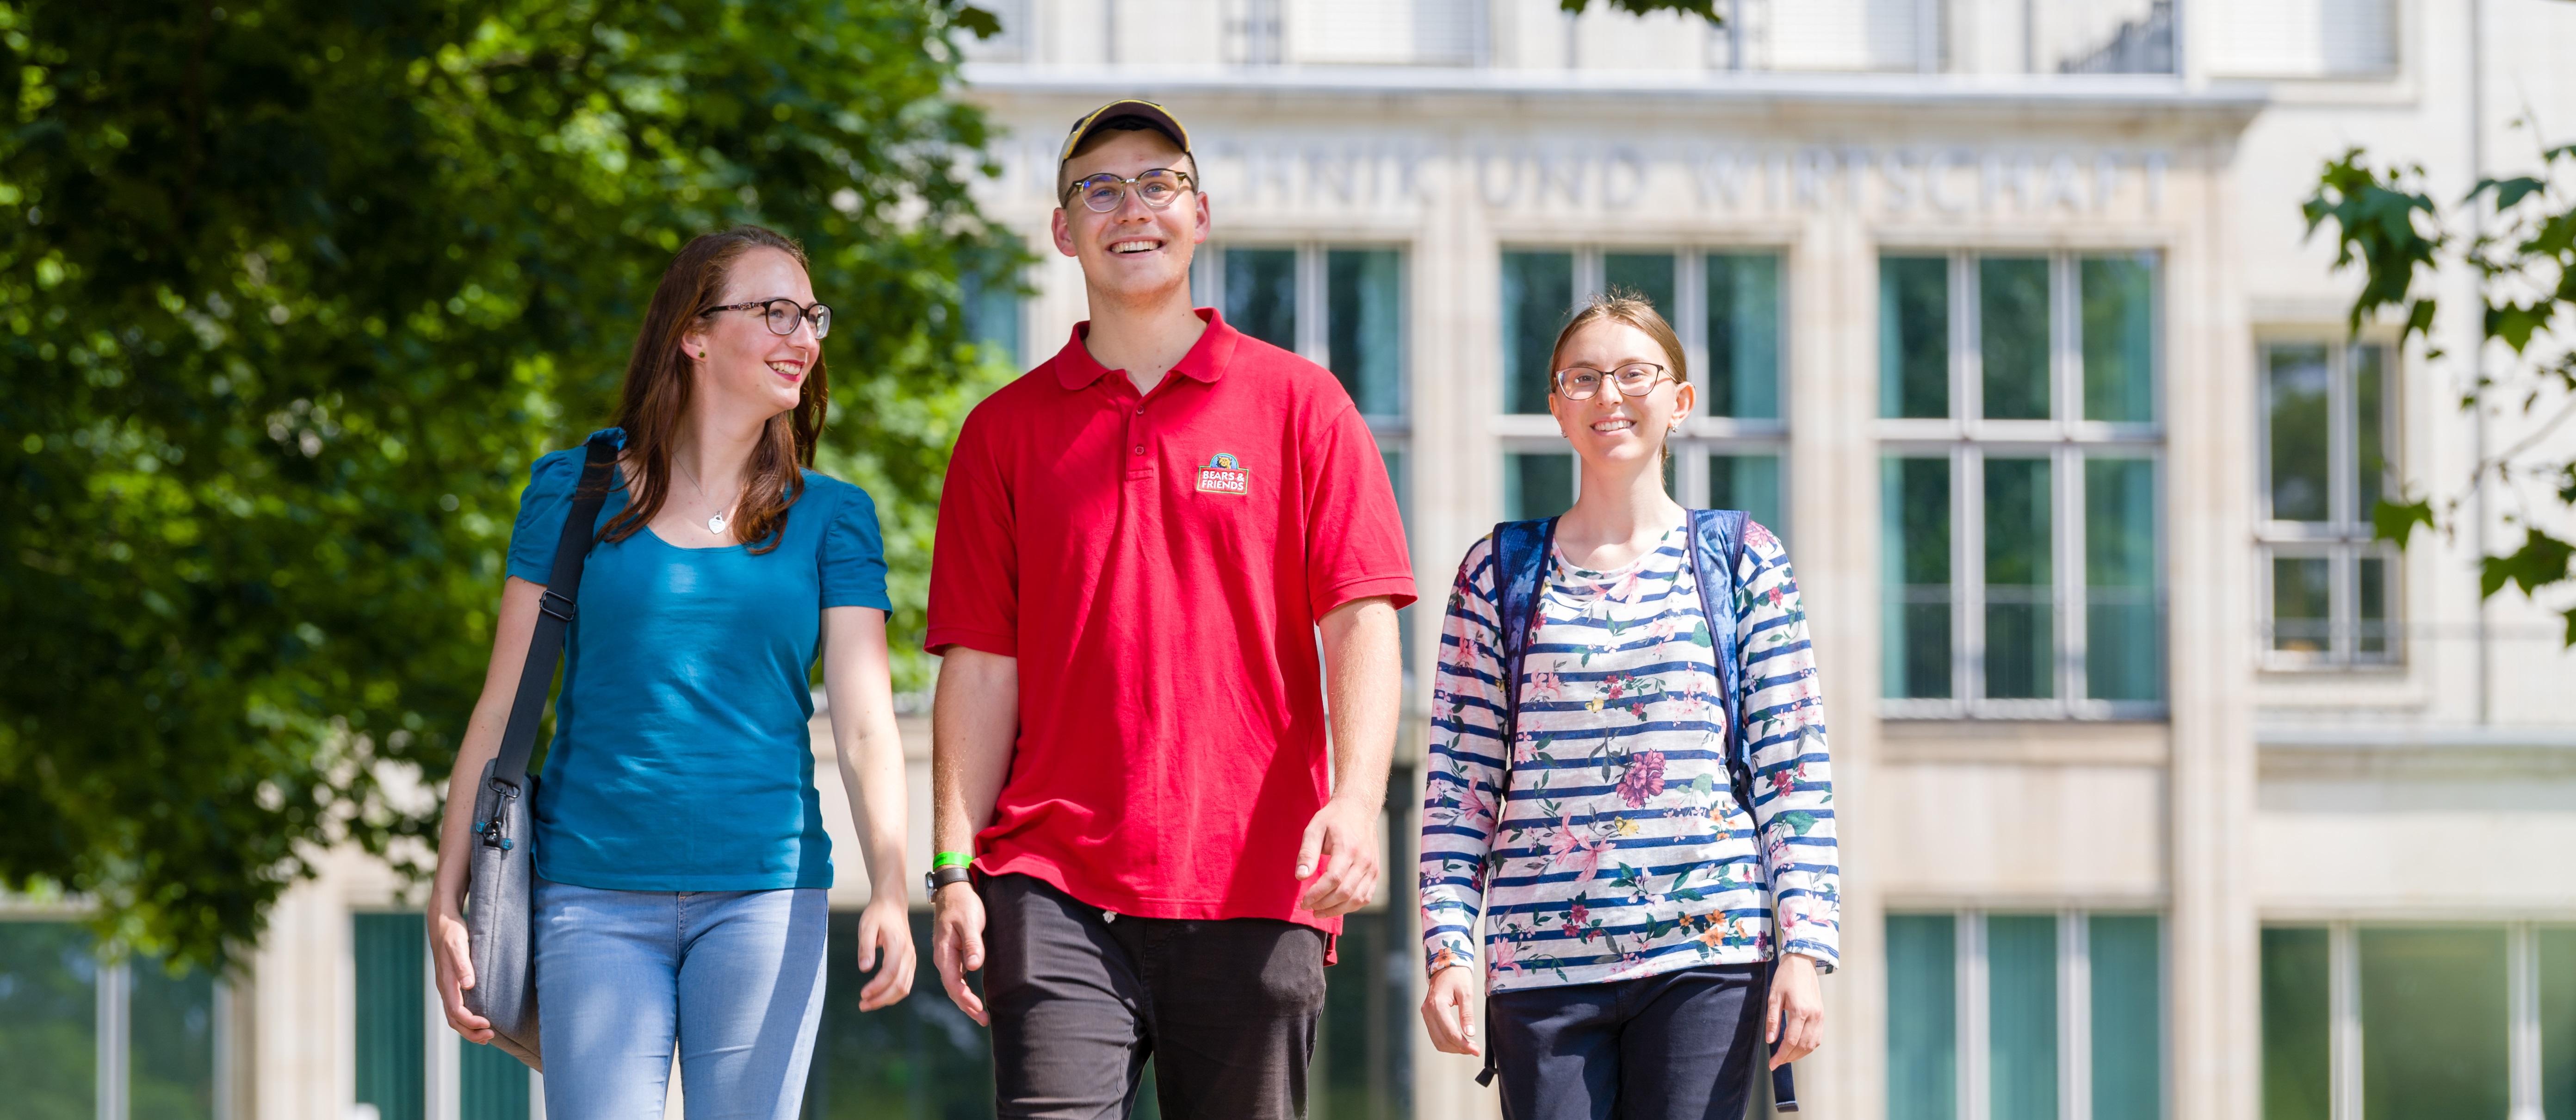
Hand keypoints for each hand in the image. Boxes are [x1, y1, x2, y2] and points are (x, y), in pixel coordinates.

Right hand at [429, 906, 494, 1042]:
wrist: (443, 922)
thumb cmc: (452, 932)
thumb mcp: (459, 944)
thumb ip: (463, 964)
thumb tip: (469, 985)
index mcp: (446, 982)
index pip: (456, 1011)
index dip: (471, 1021)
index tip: (488, 1024)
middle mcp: (444, 988)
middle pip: (454, 1020)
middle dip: (470, 1032)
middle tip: (491, 1036)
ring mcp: (447, 987)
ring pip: (454, 1017)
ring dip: (469, 1029)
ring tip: (488, 1035)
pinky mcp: (452, 983)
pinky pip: (457, 1008)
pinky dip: (468, 1019)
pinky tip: (481, 1020)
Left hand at [854, 892, 917, 1011]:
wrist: (893, 904)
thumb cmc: (877, 914)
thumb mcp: (866, 926)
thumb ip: (865, 947)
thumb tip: (865, 969)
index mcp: (898, 944)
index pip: (890, 972)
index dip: (877, 986)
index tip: (862, 994)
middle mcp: (908, 953)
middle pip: (899, 984)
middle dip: (881, 999)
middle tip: (862, 1005)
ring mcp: (911, 958)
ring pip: (904, 987)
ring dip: (887, 999)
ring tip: (868, 1003)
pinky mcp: (910, 961)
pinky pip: (906, 983)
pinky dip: (894, 994)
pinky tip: (880, 996)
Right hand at [931, 882, 988, 1024]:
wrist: (954, 890)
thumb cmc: (963, 904)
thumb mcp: (970, 921)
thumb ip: (972, 943)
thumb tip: (974, 966)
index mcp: (943, 952)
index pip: (953, 983)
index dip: (965, 999)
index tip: (979, 1010)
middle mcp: (943, 958)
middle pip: (953, 989)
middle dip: (967, 1006)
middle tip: (985, 1020)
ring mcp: (947, 957)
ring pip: (955, 984)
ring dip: (966, 1001)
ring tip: (981, 1015)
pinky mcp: (954, 954)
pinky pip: (958, 977)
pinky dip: (965, 989)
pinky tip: (973, 998)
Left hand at [1295, 795, 1381, 916]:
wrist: (1359, 810)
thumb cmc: (1333, 819)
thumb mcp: (1314, 829)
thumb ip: (1307, 853)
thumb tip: (1300, 876)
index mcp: (1348, 848)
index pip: (1333, 879)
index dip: (1317, 894)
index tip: (1304, 901)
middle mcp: (1364, 860)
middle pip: (1344, 892)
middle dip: (1324, 905)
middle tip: (1308, 907)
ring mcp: (1372, 868)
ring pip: (1357, 899)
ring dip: (1337, 910)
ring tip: (1319, 911)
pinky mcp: (1375, 873)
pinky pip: (1365, 897)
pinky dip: (1350, 906)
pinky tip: (1335, 907)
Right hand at [1419, 964, 1480, 1055]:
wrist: (1445, 965)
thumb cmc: (1457, 976)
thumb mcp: (1466, 993)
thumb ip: (1467, 1014)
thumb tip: (1470, 1033)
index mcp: (1437, 1005)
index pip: (1450, 1032)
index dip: (1463, 1045)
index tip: (1476, 1050)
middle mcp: (1428, 1011)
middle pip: (1442, 1040)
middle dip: (1459, 1048)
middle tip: (1474, 1050)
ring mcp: (1426, 1014)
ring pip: (1437, 1040)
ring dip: (1453, 1047)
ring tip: (1468, 1047)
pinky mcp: (1428, 1016)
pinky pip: (1435, 1034)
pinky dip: (1447, 1041)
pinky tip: (1459, 1041)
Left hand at [1767, 953, 1824, 1067]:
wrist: (1802, 963)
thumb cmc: (1785, 978)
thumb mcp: (1774, 996)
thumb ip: (1773, 1019)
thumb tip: (1771, 1041)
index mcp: (1800, 1010)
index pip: (1791, 1041)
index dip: (1781, 1055)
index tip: (1772, 1064)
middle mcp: (1814, 1015)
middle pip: (1803, 1046)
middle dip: (1789, 1057)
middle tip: (1777, 1063)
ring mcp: (1821, 1016)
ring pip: (1812, 1044)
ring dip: (1799, 1054)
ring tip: (1786, 1057)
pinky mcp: (1822, 1015)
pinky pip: (1818, 1037)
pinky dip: (1808, 1046)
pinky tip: (1797, 1048)